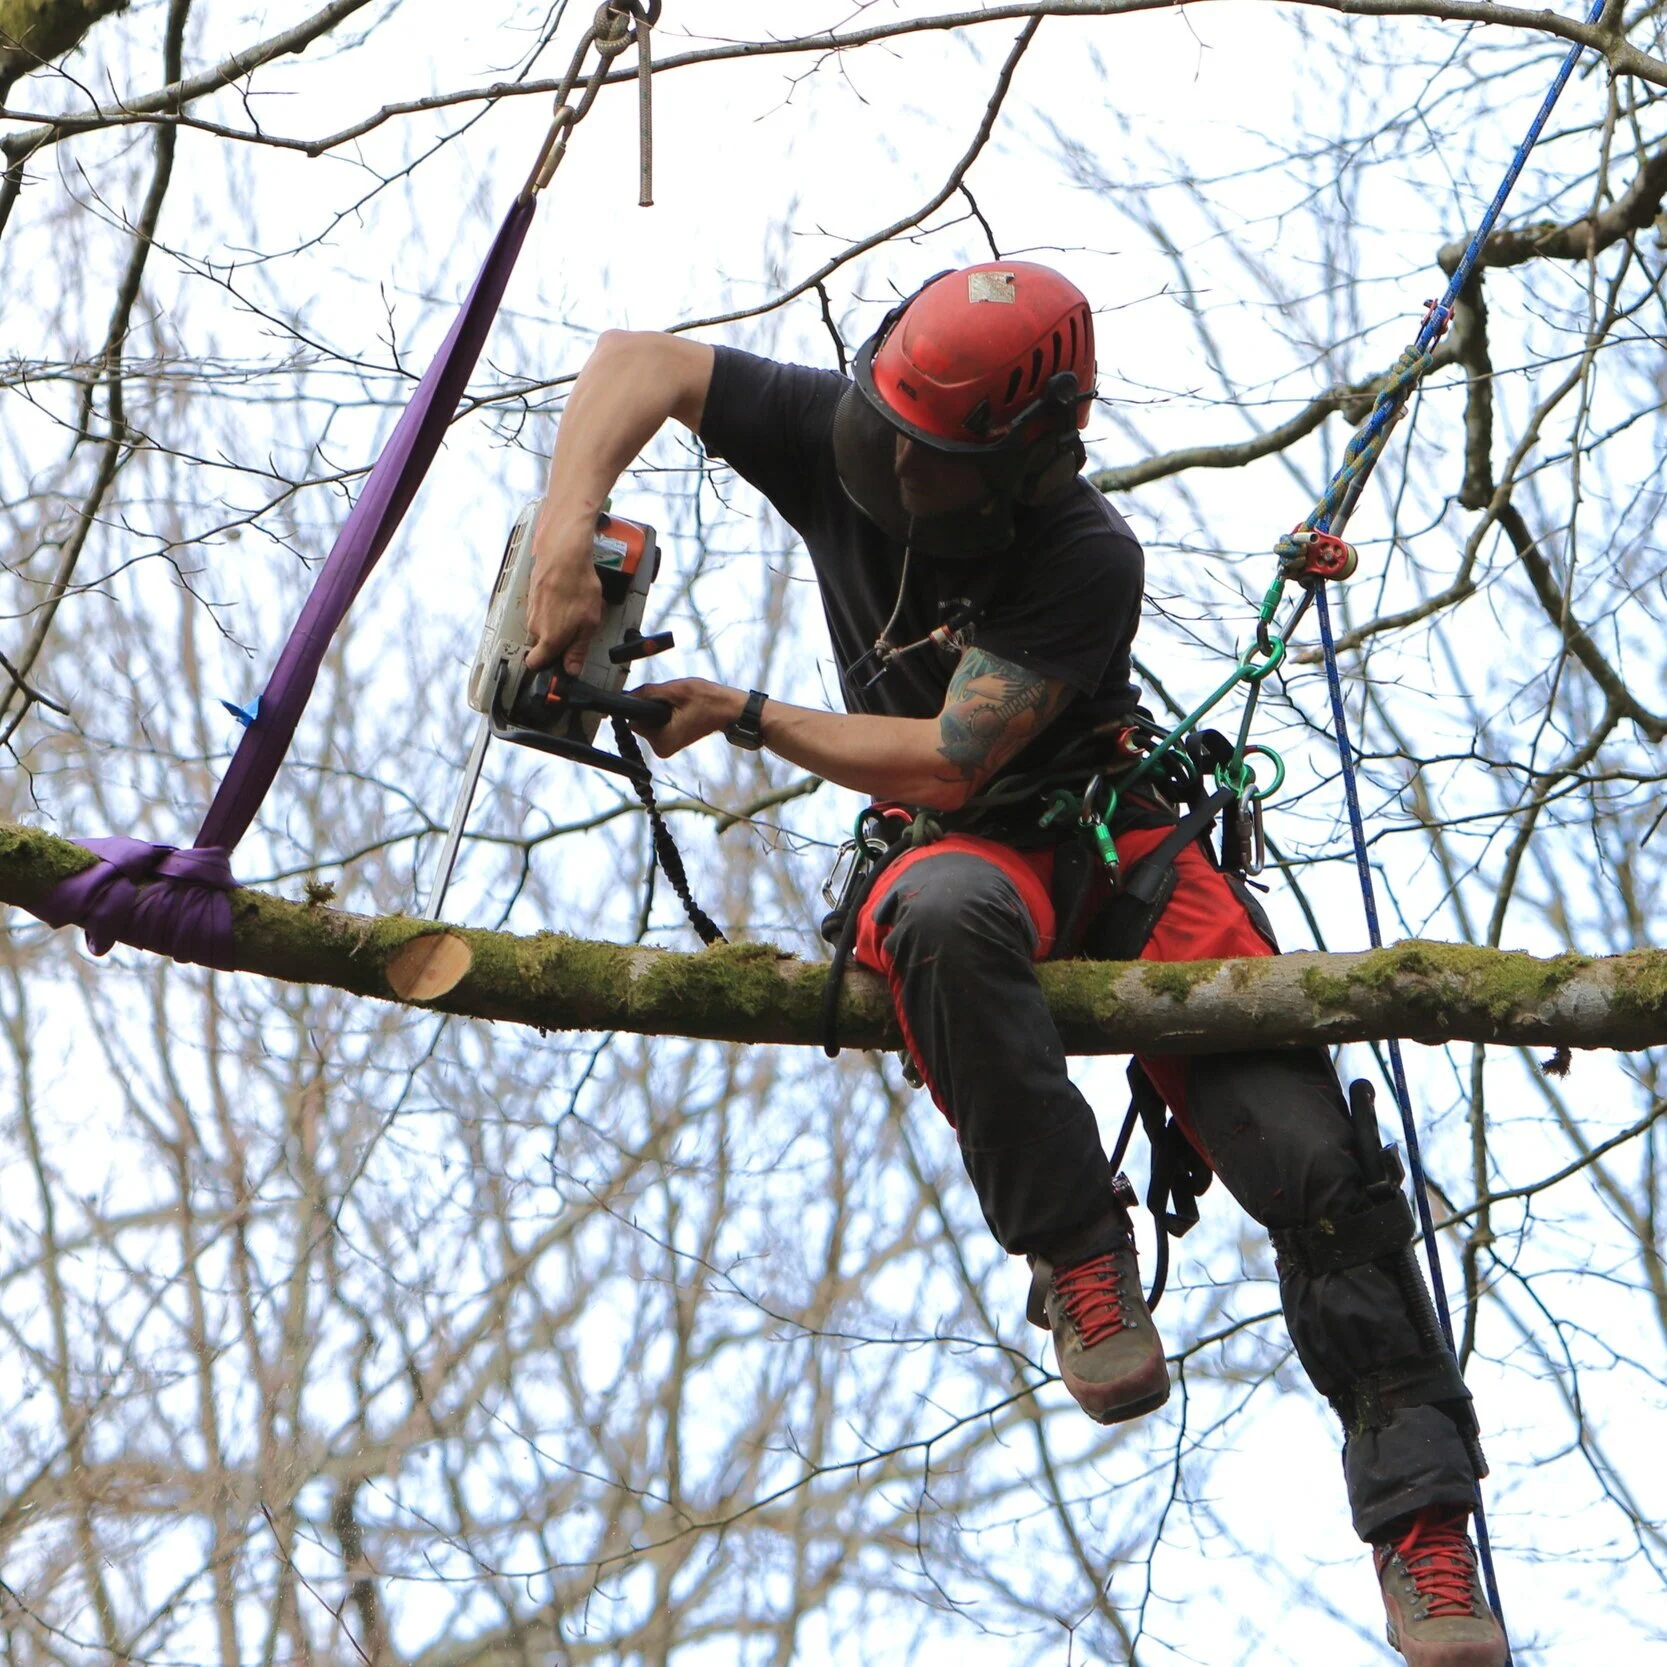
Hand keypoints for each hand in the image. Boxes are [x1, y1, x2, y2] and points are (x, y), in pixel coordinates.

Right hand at [525, 507, 603, 673]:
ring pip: (542, 628)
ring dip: (557, 624)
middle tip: (577, 630)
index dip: (548, 667)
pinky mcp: (532, 598)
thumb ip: (578, 649)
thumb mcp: (589, 623)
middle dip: (558, 642)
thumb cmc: (577, 586)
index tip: (561, 664)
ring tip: (574, 609)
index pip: (535, 664)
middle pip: (542, 646)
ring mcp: (531, 612)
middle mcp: (535, 628)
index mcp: (549, 639)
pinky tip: (566, 598)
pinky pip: (541, 612)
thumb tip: (572, 669)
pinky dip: (553, 609)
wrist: (563, 555)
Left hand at [630, 678, 747, 757]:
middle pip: (640, 721)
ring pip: (648, 720)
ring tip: (681, 705)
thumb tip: (626, 695)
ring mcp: (665, 746)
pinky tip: (681, 710)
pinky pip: (656, 723)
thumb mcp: (675, 690)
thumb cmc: (708, 701)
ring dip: (660, 709)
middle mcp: (661, 749)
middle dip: (653, 707)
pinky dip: (665, 714)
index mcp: (661, 742)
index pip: (634, 720)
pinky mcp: (669, 740)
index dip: (644, 704)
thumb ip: (647, 692)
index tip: (661, 699)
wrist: (728, 709)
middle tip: (675, 702)